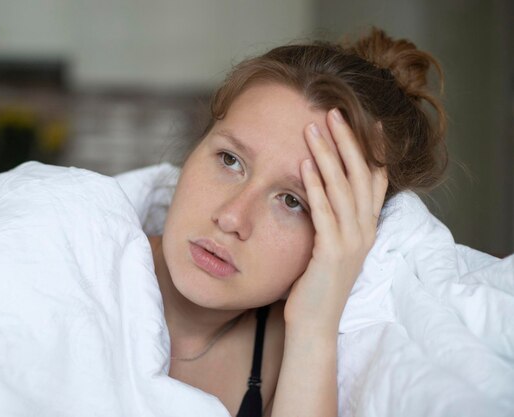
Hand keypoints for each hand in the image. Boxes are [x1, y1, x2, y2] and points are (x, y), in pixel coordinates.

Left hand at [283, 109, 387, 334]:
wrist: (314, 322)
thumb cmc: (317, 283)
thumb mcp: (331, 245)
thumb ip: (333, 219)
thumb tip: (319, 189)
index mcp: (367, 227)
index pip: (376, 180)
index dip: (374, 150)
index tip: (367, 121)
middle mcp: (365, 230)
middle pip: (360, 176)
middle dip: (347, 141)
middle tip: (333, 112)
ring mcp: (351, 241)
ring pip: (343, 188)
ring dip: (328, 155)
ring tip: (314, 127)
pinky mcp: (332, 252)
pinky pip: (324, 211)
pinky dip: (315, 185)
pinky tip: (305, 163)